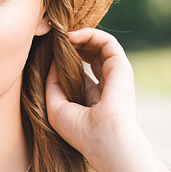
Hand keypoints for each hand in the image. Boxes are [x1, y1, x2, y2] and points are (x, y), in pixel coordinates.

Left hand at [45, 28, 137, 165]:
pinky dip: (89, 34)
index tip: (49, 55)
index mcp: (94, 99)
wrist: (104, 137)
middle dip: (73, 46)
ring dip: (80, 37)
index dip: (65, 61)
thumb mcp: (56, 106)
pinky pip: (107, 41)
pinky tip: (71, 37)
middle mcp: (107, 85)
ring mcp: (116, 75)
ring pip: (100, 46)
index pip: (81, 73)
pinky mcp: (121, 65)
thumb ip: (53, 83)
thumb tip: (53, 62)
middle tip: (56, 42)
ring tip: (62, 37)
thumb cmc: (79, 129)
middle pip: (91, 57)